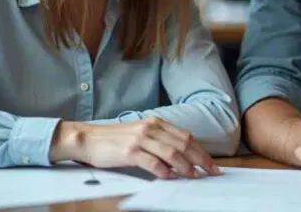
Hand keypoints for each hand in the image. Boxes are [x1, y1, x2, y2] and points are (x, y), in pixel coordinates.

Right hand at [49, 117, 220, 178]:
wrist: (89, 139)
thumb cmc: (116, 140)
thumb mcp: (142, 134)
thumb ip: (161, 141)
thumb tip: (184, 157)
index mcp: (156, 122)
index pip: (186, 137)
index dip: (201, 151)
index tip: (211, 164)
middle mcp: (150, 128)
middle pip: (183, 144)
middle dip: (200, 159)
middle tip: (210, 172)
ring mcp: (140, 139)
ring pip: (171, 153)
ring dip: (185, 166)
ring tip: (192, 176)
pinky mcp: (129, 151)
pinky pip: (152, 162)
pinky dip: (163, 171)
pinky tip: (169, 177)